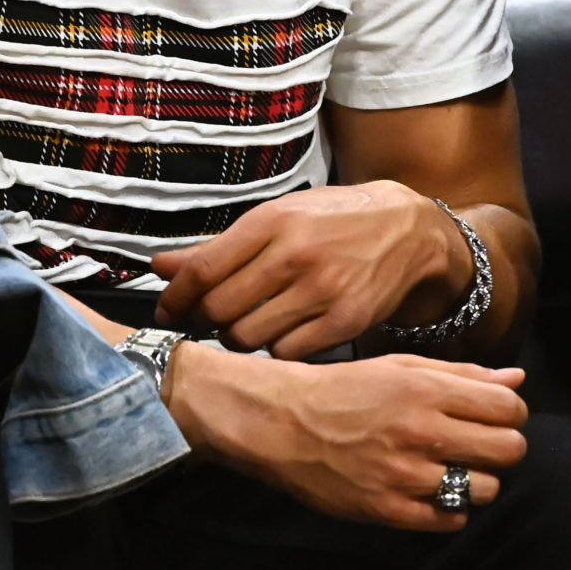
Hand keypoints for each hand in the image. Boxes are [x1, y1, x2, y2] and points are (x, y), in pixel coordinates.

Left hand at [150, 181, 471, 358]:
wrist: (409, 231)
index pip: (203, 270)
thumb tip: (161, 265)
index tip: (167, 309)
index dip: (176, 297)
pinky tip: (284, 329)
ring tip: (250, 321)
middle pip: (220, 309)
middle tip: (212, 316)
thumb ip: (218, 246)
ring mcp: (323, 290)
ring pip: (248, 336)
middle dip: (206, 319)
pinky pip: (286, 352)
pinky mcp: (346, 321)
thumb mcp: (278, 217)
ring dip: (239, 336)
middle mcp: (297, 254)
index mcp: (274, 220)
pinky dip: (276, 348)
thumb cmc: (335, 221)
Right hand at [162, 346, 528, 531]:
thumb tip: (516, 380)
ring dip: (478, 480)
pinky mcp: (387, 509)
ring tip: (454, 468)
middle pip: (508, 451)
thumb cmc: (346, 389)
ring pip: (485, 489)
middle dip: (504, 447)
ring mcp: (404, 475)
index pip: (509, 409)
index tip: (496, 417)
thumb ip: (464, 374)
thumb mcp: (402, 367)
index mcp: (427, 390)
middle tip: (482, 445)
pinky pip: (449, 519)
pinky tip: (433, 491)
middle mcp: (421, 431)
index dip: (512, 413)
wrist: (283, 423)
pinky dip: (450, 508)